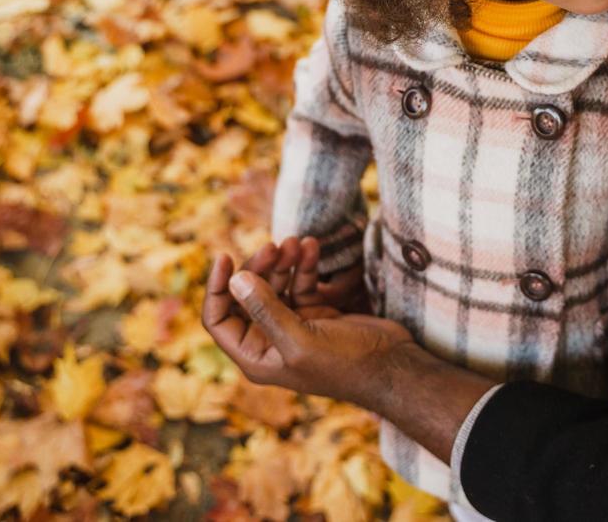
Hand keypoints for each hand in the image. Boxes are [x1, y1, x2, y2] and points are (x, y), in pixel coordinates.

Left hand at [203, 251, 413, 408]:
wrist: (391, 366)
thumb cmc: (344, 364)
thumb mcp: (299, 339)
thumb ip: (266, 310)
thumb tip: (235, 280)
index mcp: (256, 356)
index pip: (219, 319)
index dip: (217, 288)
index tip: (224, 256)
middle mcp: (270, 340)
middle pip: (247, 295)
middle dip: (258, 268)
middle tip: (274, 246)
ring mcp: (293, 325)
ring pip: (275, 284)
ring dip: (283, 262)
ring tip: (296, 242)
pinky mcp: (315, 312)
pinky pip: (301, 282)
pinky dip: (305, 265)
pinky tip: (312, 246)